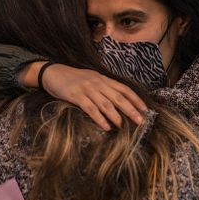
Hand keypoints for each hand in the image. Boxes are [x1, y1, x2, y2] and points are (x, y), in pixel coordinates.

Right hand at [21, 62, 147, 130]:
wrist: (52, 72)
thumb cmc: (73, 79)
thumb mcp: (91, 80)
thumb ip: (103, 88)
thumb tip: (117, 102)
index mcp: (103, 79)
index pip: (124, 89)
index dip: (136, 99)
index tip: (145, 109)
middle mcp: (98, 83)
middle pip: (119, 97)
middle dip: (131, 110)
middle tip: (141, 121)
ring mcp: (87, 89)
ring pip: (106, 104)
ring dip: (117, 116)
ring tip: (124, 127)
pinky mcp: (76, 95)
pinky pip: (90, 108)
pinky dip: (99, 118)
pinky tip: (106, 127)